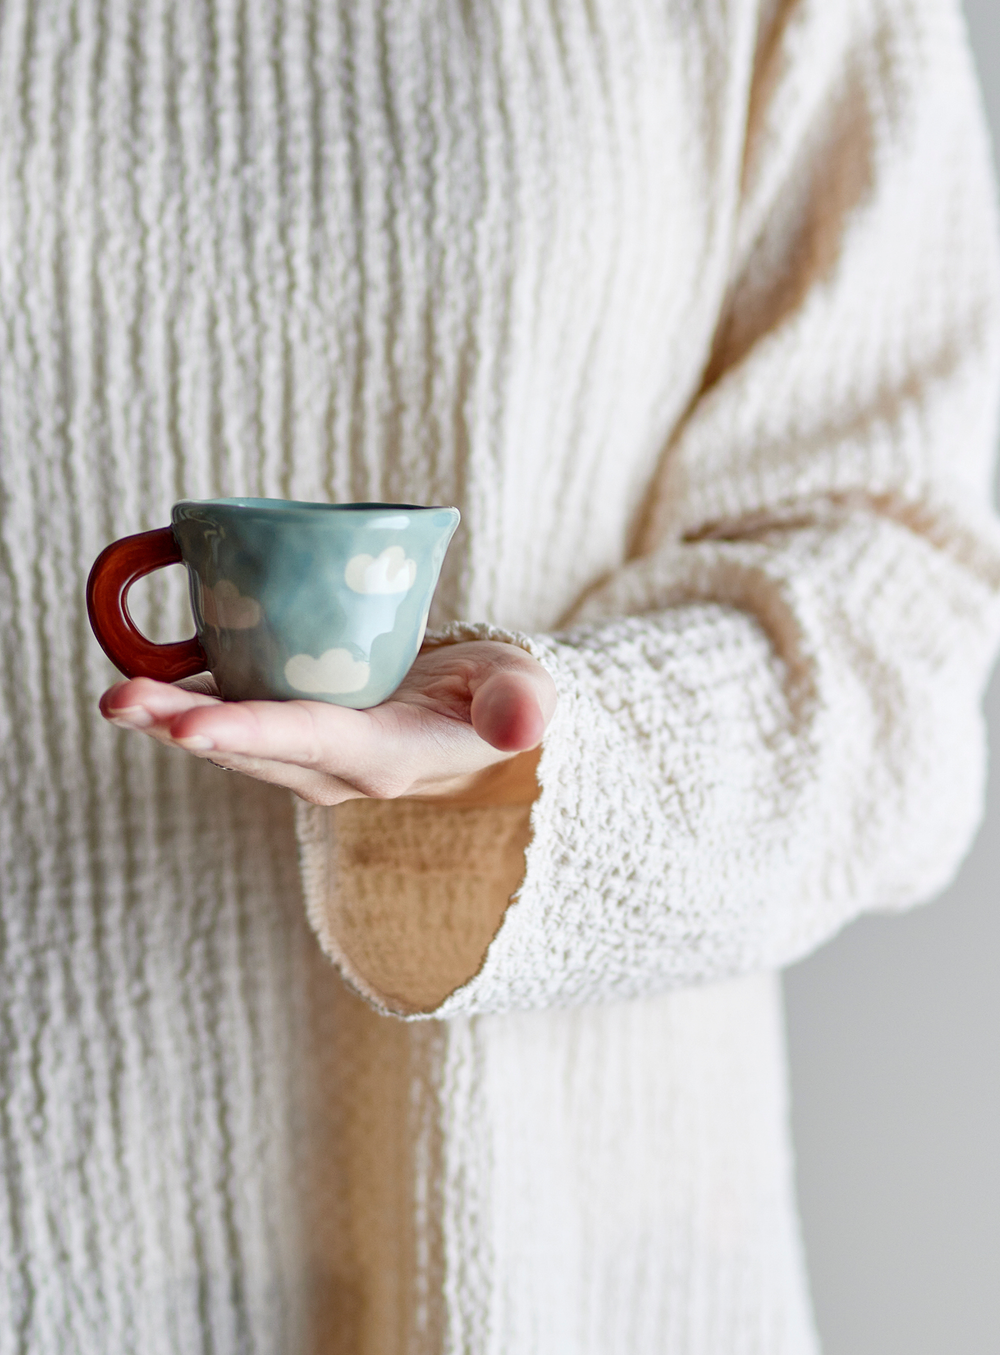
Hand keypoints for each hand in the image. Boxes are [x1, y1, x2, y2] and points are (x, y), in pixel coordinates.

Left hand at [99, 641, 556, 806]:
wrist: (472, 719)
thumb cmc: (498, 694)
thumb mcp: (523, 690)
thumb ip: (520, 703)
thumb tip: (522, 724)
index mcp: (386, 756)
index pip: (312, 742)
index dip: (251, 734)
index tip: (190, 727)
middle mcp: (334, 769)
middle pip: (250, 747)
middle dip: (181, 725)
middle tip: (118, 700)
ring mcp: (307, 757)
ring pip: (231, 739)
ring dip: (168, 718)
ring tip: (116, 694)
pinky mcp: (291, 735)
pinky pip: (233, 718)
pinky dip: (185, 699)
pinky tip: (142, 673)